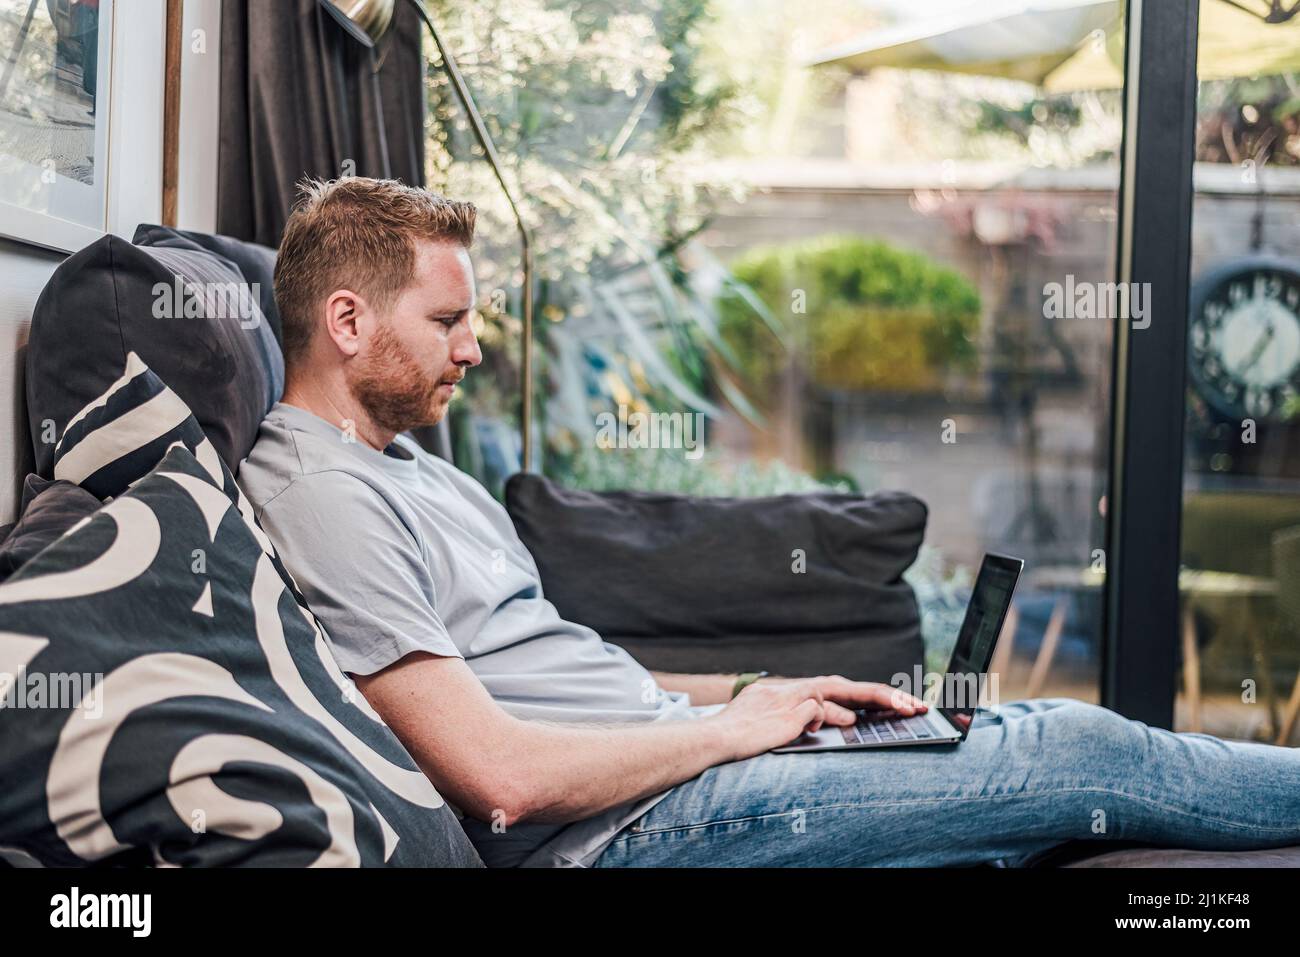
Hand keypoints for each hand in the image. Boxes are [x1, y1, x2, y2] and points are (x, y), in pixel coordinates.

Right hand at [707, 675, 925, 761]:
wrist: (712, 741)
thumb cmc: (739, 740)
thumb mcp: (775, 729)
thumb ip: (805, 720)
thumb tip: (841, 719)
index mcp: (785, 692)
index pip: (831, 690)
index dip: (861, 697)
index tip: (889, 704)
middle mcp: (789, 689)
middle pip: (841, 684)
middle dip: (880, 693)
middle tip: (912, 704)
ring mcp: (788, 697)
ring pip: (835, 690)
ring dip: (872, 697)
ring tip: (903, 707)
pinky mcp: (787, 711)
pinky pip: (817, 709)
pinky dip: (833, 715)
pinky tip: (849, 723)